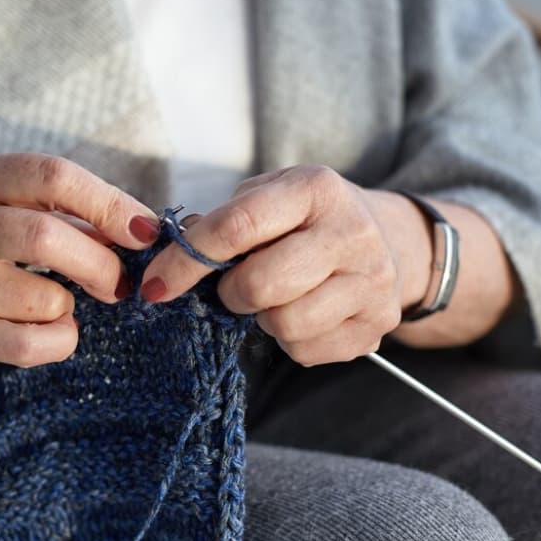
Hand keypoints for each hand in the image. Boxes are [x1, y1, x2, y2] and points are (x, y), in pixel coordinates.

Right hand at [0, 153, 159, 366]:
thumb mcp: (13, 210)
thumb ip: (71, 214)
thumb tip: (142, 233)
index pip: (52, 176)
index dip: (108, 203)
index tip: (144, 232)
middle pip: (45, 235)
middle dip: (99, 264)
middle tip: (118, 284)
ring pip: (41, 296)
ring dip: (71, 306)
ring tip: (63, 305)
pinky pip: (24, 343)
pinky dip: (59, 341)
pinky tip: (59, 332)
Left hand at [140, 166, 427, 365]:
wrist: (386, 238)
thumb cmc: (304, 219)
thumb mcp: (266, 198)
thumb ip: (219, 221)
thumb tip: (170, 249)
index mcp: (315, 189)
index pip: (236, 227)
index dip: (186, 261)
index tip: (154, 286)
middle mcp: (353, 232)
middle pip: (259, 285)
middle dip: (230, 294)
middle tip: (234, 287)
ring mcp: (372, 281)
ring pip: (284, 324)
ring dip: (262, 318)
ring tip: (274, 298)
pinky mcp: (377, 324)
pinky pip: (306, 351)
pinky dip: (290, 340)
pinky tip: (302, 313)